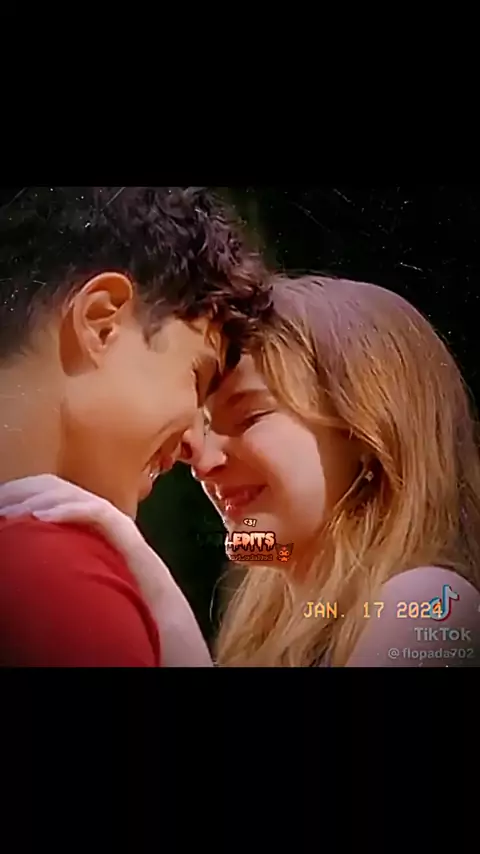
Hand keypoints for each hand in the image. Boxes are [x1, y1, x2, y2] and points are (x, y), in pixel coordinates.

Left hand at [0, 475, 212, 666]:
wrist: (153, 608)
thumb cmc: (114, 592)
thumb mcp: (78, 564)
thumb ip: (58, 549)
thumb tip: (25, 543)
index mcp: (84, 517)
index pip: (49, 491)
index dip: (21, 492)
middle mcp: (97, 511)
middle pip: (55, 485)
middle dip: (22, 490)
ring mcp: (111, 518)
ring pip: (71, 493)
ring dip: (36, 499)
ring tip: (12, 511)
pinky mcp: (123, 529)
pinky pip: (92, 511)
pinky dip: (65, 510)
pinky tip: (41, 518)